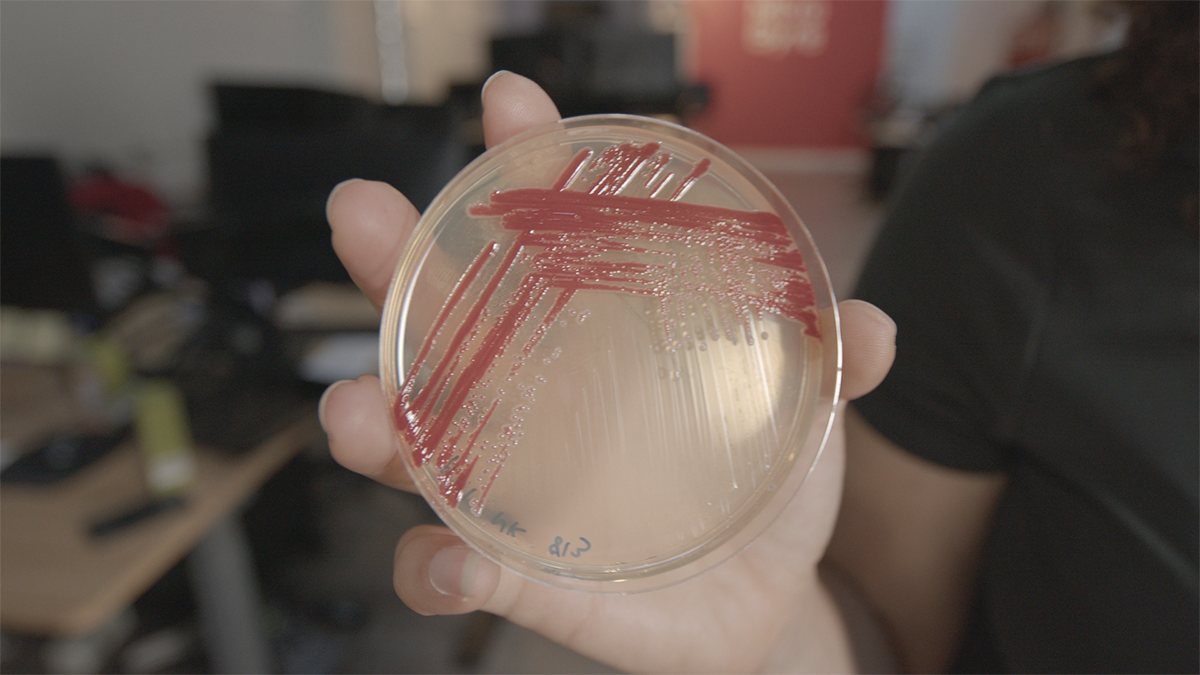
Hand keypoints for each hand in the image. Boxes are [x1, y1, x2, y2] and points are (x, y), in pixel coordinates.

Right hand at [320, 71, 896, 672]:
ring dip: (372, 424)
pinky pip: (455, 571)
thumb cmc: (753, 482)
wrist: (755, 601)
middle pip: (435, 322)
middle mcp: (525, 404)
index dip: (520, 163)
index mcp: (585, 342)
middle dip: (388, 261)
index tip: (511, 103)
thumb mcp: (797, 412)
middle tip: (360, 213)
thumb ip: (830, 362)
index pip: (541, 236)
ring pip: (410, 447)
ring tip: (356, 414)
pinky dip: (439, 569)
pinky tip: (455, 565)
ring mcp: (509, 490)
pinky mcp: (518, 577)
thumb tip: (877, 328)